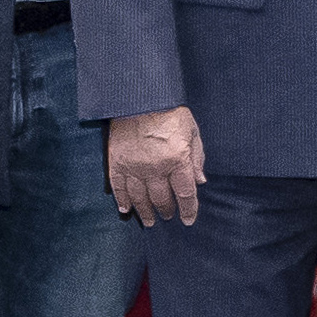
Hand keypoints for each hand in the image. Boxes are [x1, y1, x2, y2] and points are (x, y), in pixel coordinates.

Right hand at [107, 103, 206, 224]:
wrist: (139, 96)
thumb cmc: (170, 111)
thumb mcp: (192, 131)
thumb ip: (197, 157)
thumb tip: (199, 181)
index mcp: (178, 159)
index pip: (185, 193)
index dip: (188, 210)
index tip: (188, 219)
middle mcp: (156, 168)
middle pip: (162, 199)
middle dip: (167, 210)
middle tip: (168, 215)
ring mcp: (134, 167)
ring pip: (141, 198)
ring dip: (146, 212)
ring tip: (150, 220)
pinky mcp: (117, 162)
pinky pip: (119, 188)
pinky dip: (122, 200)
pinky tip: (126, 210)